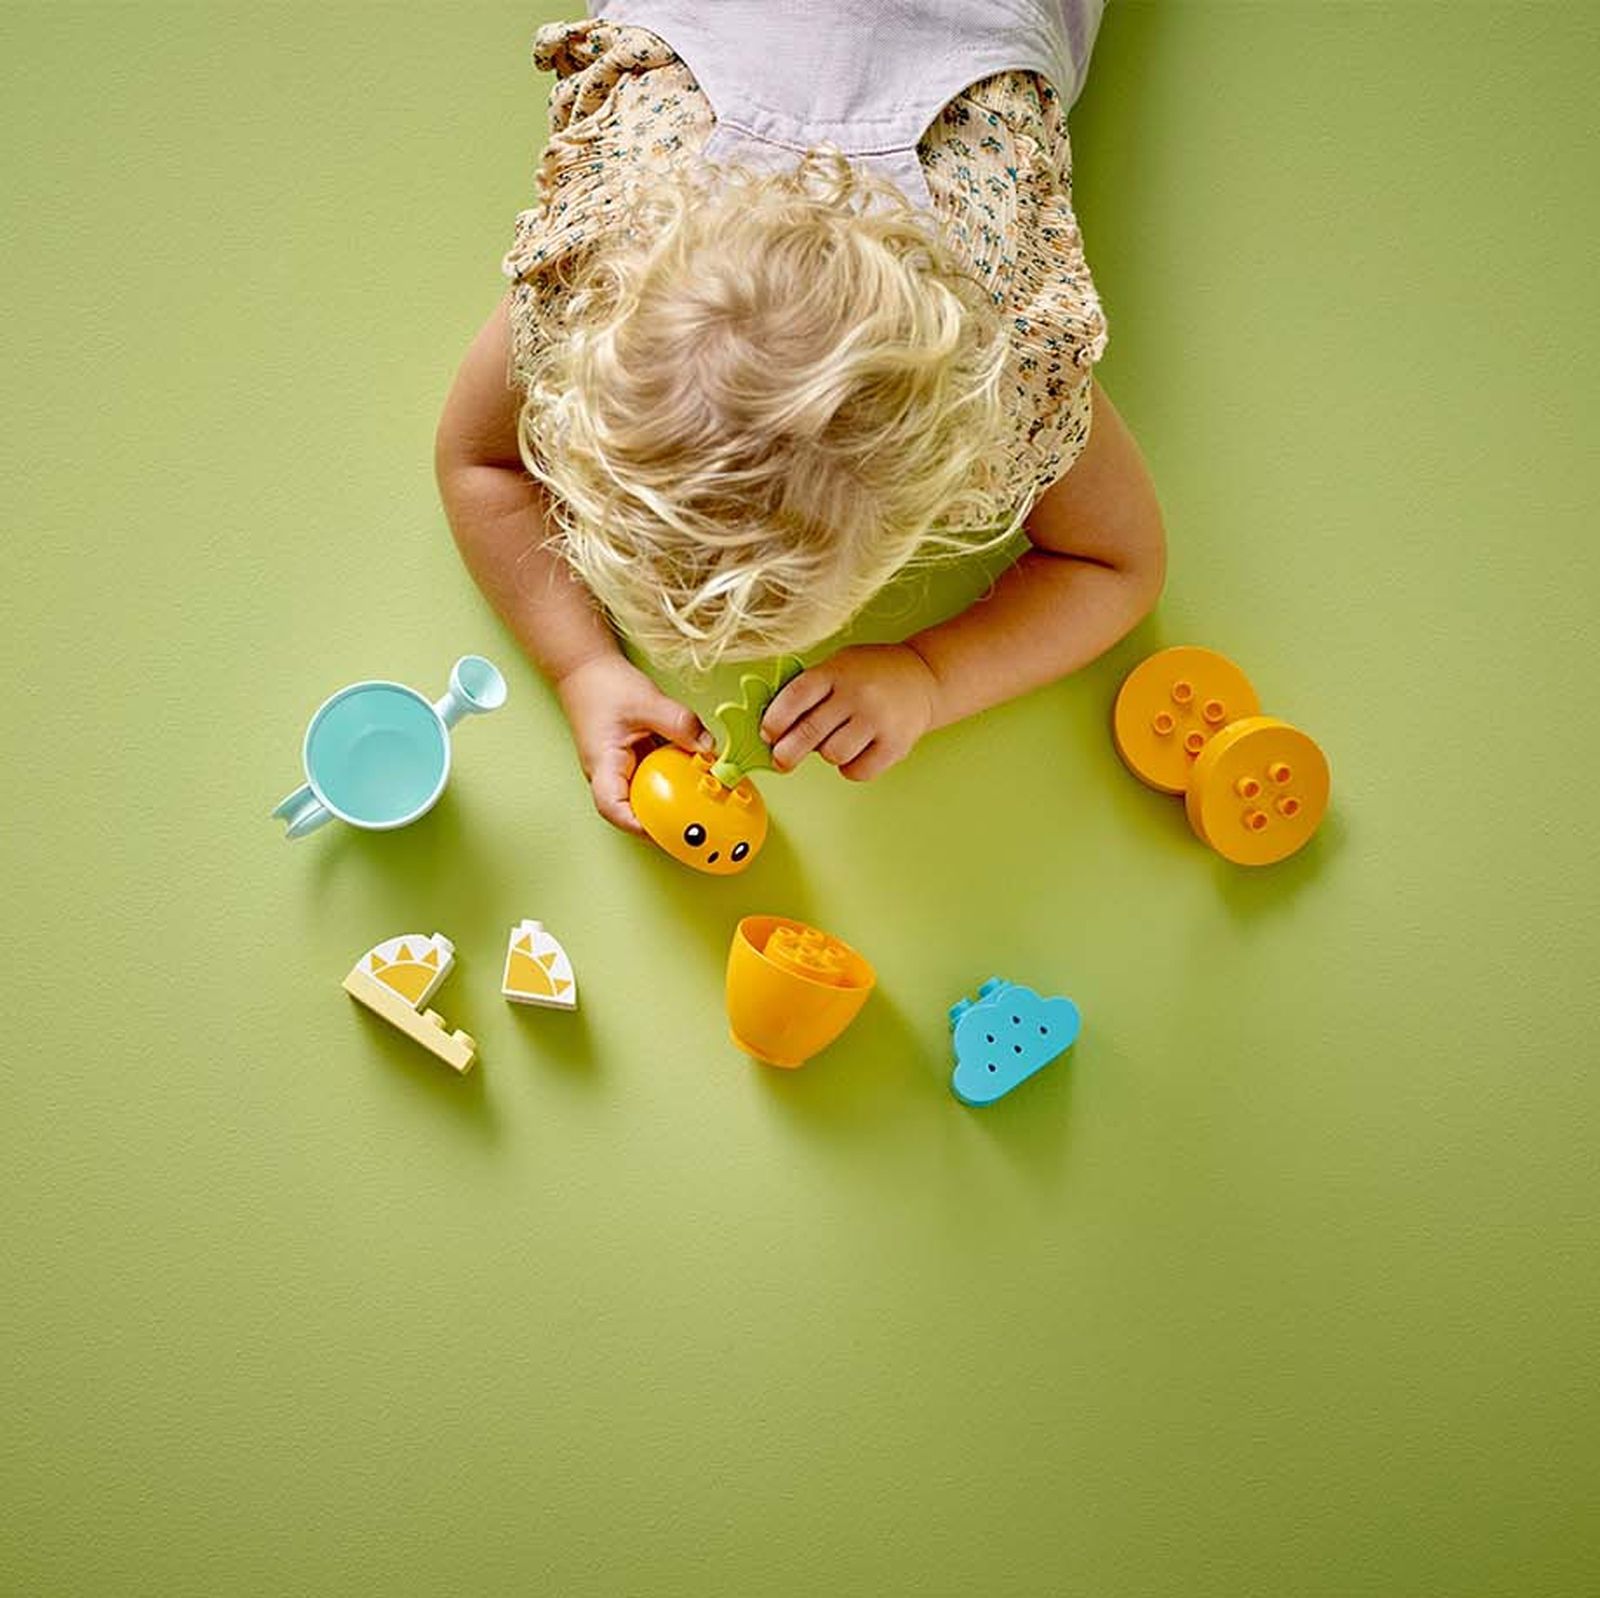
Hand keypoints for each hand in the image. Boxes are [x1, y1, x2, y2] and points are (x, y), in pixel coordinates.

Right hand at [555, 654, 712, 833]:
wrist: (586, 670)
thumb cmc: (603, 687)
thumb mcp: (646, 701)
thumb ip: (679, 723)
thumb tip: (708, 747)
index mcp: (604, 765)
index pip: (613, 808)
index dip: (638, 825)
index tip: (667, 831)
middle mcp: (610, 775)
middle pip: (634, 812)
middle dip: (664, 822)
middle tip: (698, 825)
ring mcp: (622, 770)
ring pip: (647, 797)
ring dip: (672, 801)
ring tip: (703, 805)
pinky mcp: (634, 761)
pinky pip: (655, 779)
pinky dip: (674, 780)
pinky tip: (696, 775)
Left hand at [761, 643, 940, 781]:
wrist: (923, 678)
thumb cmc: (869, 675)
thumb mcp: (837, 667)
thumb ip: (808, 690)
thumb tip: (773, 728)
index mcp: (836, 672)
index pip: (795, 698)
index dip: (775, 721)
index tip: (768, 734)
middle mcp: (857, 695)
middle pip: (809, 733)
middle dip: (786, 753)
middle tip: (781, 760)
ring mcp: (878, 720)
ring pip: (832, 754)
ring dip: (826, 753)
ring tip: (836, 741)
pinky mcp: (895, 745)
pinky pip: (856, 771)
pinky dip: (849, 767)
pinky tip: (855, 751)